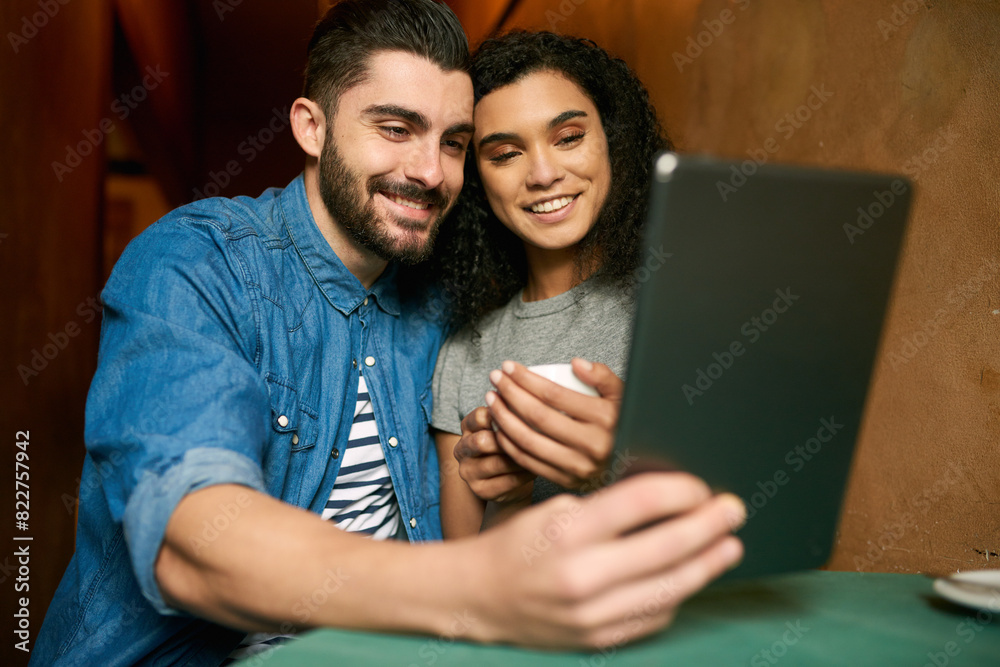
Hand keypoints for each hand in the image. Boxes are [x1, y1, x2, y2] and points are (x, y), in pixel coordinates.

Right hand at [454, 406, 534, 502]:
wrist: (511, 481)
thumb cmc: (512, 444)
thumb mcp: (508, 426)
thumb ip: (511, 413)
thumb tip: (528, 401)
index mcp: (467, 426)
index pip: (481, 416)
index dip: (505, 416)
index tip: (525, 418)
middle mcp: (461, 448)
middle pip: (483, 441)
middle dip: (509, 440)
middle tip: (533, 438)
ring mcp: (468, 471)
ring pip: (498, 463)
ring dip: (521, 458)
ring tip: (538, 454)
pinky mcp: (480, 491)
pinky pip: (507, 481)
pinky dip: (525, 474)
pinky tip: (535, 468)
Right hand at [469, 473, 745, 648]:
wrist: (479, 597)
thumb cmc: (518, 544)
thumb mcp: (555, 509)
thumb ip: (608, 508)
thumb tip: (668, 501)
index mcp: (567, 530)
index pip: (641, 502)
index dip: (681, 491)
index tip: (700, 485)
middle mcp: (581, 574)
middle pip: (667, 546)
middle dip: (709, 526)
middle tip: (734, 509)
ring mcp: (592, 614)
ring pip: (670, 588)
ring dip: (707, 564)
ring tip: (729, 546)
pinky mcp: (599, 639)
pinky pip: (654, 617)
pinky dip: (676, 594)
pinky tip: (689, 576)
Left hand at [486, 358, 621, 489]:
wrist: (635, 467)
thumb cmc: (623, 424)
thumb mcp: (623, 397)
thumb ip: (603, 377)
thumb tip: (576, 364)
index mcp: (606, 418)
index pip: (554, 394)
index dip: (526, 379)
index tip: (508, 367)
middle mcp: (592, 444)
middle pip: (537, 416)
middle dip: (509, 394)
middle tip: (494, 379)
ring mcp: (578, 466)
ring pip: (528, 440)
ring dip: (503, 419)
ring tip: (492, 401)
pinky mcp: (567, 481)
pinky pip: (529, 461)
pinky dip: (509, 444)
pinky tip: (499, 427)